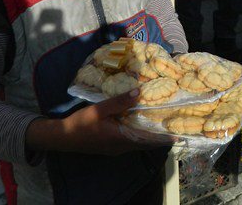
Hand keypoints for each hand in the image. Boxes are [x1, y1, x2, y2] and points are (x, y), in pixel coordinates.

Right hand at [26, 88, 171, 154]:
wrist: (63, 137)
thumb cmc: (81, 123)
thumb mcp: (100, 109)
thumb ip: (120, 102)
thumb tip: (140, 92)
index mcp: (121, 138)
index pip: (147, 140)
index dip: (162, 138)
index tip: (177, 136)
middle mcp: (122, 146)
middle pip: (145, 142)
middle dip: (158, 136)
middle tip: (172, 126)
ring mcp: (116, 148)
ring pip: (137, 142)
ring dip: (149, 136)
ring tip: (160, 125)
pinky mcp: (111, 146)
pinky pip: (130, 141)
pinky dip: (138, 134)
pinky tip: (139, 125)